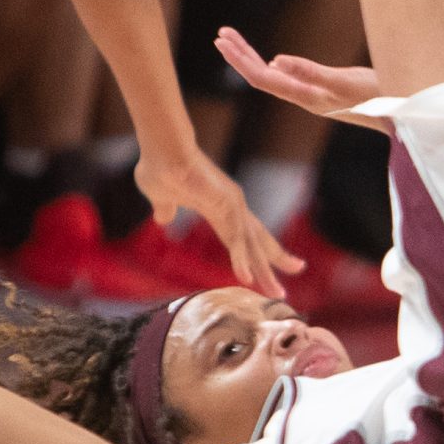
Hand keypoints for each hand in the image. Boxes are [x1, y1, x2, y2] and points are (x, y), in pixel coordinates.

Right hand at [135, 147, 303, 298]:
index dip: (254, 255)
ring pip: (253, 245)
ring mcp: (233, 205)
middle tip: (283, 292)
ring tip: (276, 294)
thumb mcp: (161, 197)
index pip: (243, 236)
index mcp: (219, 207)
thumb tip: (162, 217)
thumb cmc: (159, 167)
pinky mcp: (227, 204)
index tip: (263, 271)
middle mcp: (232, 206)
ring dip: (264, 271)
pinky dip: (242, 259)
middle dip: (274, 265)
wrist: (160, 150)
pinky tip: (247, 278)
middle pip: (258, 242)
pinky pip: (237, 238)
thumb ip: (165, 208)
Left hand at [216, 28, 381, 119]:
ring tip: (234, 41)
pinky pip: (288, 78)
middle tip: (220, 34)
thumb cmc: (377, 98)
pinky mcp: (323, 91)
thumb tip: (276, 62)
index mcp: (305, 95)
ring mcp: (312, 95)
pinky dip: (273, 65)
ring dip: (252, 58)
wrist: (403, 116)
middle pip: (262, 76)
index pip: (262, 77)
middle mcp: (304, 97)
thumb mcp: (345, 81)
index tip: (223, 41)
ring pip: (273, 77)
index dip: (240, 59)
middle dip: (240, 55)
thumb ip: (312, 73)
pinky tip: (271, 61)